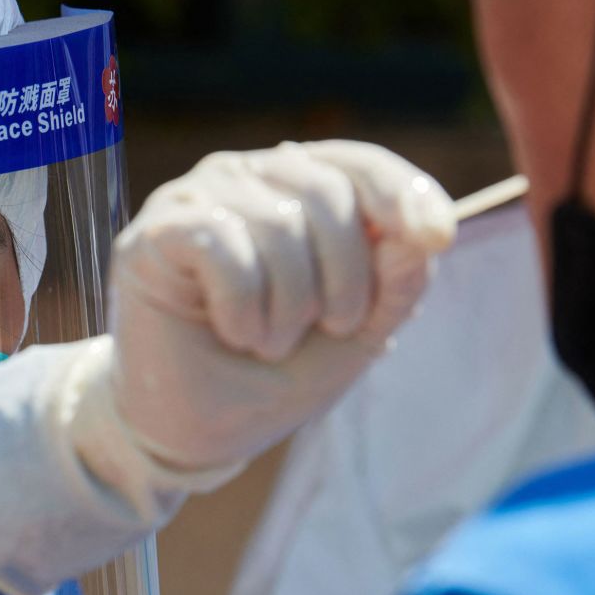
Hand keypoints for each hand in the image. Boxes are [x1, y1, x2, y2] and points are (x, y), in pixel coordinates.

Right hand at [97, 140, 455, 470]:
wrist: (194, 429)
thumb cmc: (271, 374)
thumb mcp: (356, 335)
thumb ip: (395, 284)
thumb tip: (419, 236)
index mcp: (298, 190)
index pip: (359, 165)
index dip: (403, 194)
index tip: (437, 239)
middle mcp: (247, 178)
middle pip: (327, 195)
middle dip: (344, 281)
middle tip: (324, 329)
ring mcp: (196, 197)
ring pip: (278, 224)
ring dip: (288, 309)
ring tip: (267, 342)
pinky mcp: (158, 231)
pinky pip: (225, 249)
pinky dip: (243, 308)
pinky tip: (233, 332)